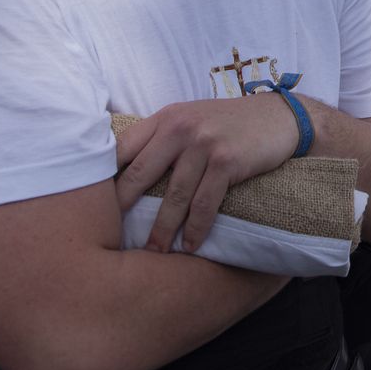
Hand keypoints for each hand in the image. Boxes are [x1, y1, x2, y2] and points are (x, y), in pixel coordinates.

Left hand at [113, 95, 300, 252]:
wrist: (279, 117)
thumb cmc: (230, 123)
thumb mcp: (191, 119)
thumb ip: (163, 138)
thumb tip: (124, 170)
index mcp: (165, 118)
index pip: (122, 148)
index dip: (103, 178)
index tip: (91, 206)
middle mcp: (180, 128)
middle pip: (140, 175)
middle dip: (123, 210)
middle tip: (110, 237)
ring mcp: (204, 144)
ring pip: (173, 196)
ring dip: (162, 229)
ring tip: (153, 252)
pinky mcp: (227, 162)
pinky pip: (205, 204)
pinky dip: (196, 229)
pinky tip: (190, 245)